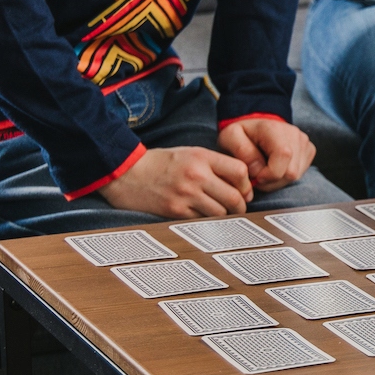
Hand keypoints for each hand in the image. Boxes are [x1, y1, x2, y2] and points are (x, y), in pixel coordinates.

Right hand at [97, 146, 251, 217]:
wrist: (127, 173)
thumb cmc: (160, 163)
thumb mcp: (189, 153)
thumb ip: (214, 164)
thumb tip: (240, 182)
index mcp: (201, 157)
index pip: (240, 171)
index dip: (247, 184)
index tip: (244, 190)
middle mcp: (196, 175)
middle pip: (235, 196)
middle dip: (241, 205)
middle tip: (238, 207)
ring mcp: (186, 195)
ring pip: (221, 213)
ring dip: (224, 215)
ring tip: (219, 212)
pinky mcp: (176, 211)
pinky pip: (202, 221)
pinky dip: (205, 220)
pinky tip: (200, 215)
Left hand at [218, 117, 314, 192]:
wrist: (256, 126)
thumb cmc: (242, 133)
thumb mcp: (231, 137)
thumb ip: (242, 151)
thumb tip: (258, 170)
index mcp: (275, 129)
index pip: (283, 156)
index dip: (269, 174)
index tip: (255, 177)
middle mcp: (295, 134)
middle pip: (291, 172)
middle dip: (272, 181)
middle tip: (258, 175)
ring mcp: (304, 142)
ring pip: (296, 175)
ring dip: (278, 180)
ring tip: (265, 170)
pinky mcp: (309, 150)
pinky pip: (300, 173)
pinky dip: (286, 176)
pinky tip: (275, 167)